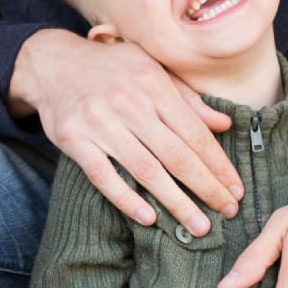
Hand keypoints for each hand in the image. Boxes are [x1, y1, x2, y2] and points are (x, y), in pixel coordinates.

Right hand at [9, 29, 242, 234]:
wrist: (52, 62)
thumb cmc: (111, 68)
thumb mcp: (151, 70)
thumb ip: (187, 99)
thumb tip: (224, 125)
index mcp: (153, 83)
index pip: (194, 132)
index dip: (217, 164)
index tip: (235, 188)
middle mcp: (129, 102)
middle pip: (175, 154)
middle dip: (206, 187)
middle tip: (228, 211)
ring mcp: (99, 122)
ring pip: (145, 169)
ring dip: (175, 201)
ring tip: (199, 225)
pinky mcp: (73, 139)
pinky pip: (103, 175)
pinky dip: (126, 198)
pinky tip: (148, 218)